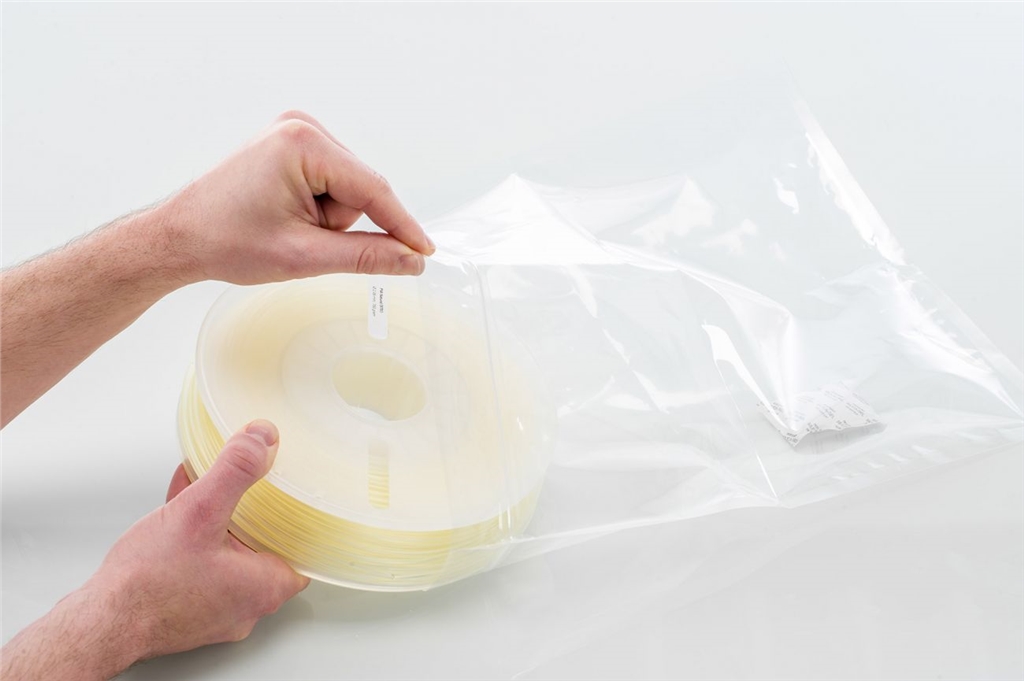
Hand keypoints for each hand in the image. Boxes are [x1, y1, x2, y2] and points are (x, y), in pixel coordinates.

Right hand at [99, 420, 308, 659]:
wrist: (99, 622)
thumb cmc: (148, 583)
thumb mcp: (199, 512)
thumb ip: (236, 472)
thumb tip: (262, 439)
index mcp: (265, 586)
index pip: (305, 549)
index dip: (300, 518)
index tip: (292, 494)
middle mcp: (247, 604)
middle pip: (266, 546)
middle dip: (254, 510)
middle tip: (249, 484)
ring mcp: (218, 609)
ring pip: (231, 552)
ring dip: (220, 517)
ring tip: (206, 483)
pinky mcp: (190, 607)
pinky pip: (204, 562)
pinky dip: (197, 534)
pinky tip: (180, 501)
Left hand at [159, 110, 434, 284]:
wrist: (181, 237)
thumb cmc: (226, 241)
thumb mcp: (304, 256)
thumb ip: (365, 256)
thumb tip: (410, 260)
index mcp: (303, 144)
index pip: (373, 189)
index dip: (402, 226)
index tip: (426, 252)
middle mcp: (302, 127)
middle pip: (360, 189)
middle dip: (339, 224)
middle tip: (300, 241)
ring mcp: (296, 132)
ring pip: (347, 190)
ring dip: (326, 219)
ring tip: (285, 228)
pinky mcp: (292, 144)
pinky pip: (331, 183)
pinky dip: (318, 209)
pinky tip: (285, 216)